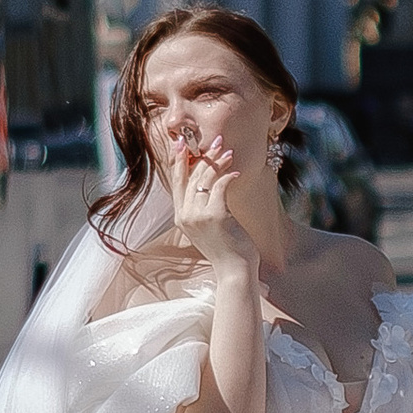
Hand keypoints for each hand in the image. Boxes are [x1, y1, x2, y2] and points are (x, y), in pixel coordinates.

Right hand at [165, 117, 254, 266]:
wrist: (234, 270)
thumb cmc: (225, 249)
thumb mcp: (207, 227)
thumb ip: (202, 208)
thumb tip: (211, 184)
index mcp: (181, 217)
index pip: (176, 183)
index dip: (178, 161)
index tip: (180, 142)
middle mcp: (185, 215)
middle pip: (190, 176)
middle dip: (203, 156)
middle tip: (216, 141)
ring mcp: (199, 215)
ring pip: (205, 179)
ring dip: (218, 162)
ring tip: (229, 153)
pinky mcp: (215, 216)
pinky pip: (220, 187)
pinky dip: (228, 176)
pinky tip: (236, 173)